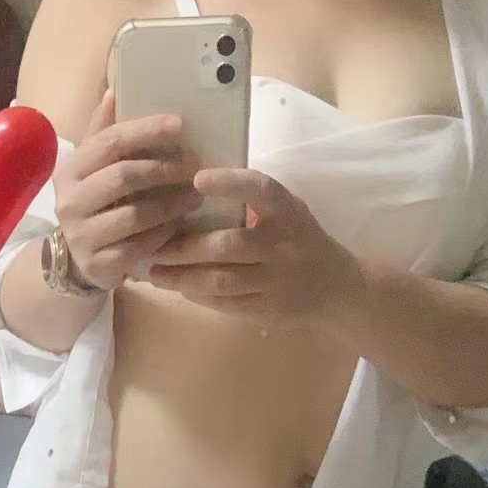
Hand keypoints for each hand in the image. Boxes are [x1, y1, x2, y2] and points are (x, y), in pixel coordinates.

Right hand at [54, 90, 203, 291]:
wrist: (77, 261)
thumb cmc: (95, 205)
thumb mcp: (93, 169)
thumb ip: (104, 133)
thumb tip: (114, 91)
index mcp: (70, 170)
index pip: (109, 142)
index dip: (145, 131)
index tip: (179, 124)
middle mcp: (69, 201)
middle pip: (123, 175)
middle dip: (165, 169)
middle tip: (195, 165)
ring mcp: (82, 236)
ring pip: (134, 215)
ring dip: (171, 204)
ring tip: (196, 196)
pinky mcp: (98, 265)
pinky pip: (139, 247)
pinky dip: (164, 234)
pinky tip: (180, 226)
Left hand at [148, 168, 363, 323]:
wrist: (334, 287)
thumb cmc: (298, 238)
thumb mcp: (286, 211)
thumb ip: (251, 200)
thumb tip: (189, 186)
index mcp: (287, 211)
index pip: (260, 190)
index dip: (229, 183)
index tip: (197, 178)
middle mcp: (283, 245)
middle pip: (227, 245)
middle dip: (184, 246)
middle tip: (153, 244)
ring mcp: (276, 281)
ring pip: (220, 280)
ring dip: (181, 277)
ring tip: (155, 272)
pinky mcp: (267, 309)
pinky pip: (225, 303)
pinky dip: (198, 295)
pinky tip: (179, 288)